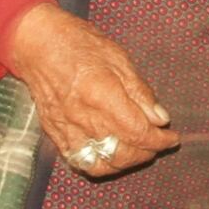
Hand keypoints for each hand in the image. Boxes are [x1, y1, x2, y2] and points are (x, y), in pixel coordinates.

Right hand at [1, 0, 176, 179]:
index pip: (138, 132)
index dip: (160, 140)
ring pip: (101, 165)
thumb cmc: (78, 44)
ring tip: (135, 149)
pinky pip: (78, 161)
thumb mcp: (119, 58)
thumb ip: (140, 92)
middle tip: (156, 141)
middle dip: (146, 153)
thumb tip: (160, 118)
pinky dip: (99, 164)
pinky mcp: (55, 134)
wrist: (36, 44)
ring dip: (124, 162)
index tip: (172, 138)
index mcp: (102, 95)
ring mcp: (66, 129)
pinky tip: (110, 153)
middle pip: (122, 153)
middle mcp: (83, 117)